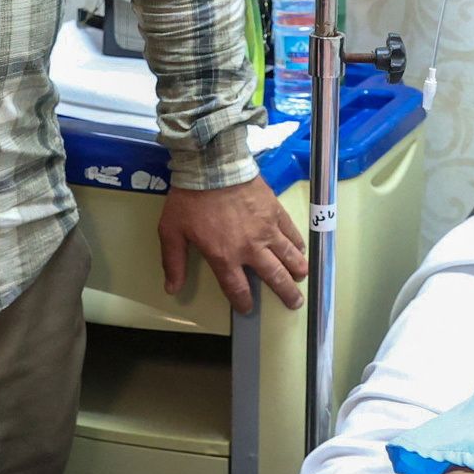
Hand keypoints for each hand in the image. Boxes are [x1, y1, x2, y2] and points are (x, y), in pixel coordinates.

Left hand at [159, 178, 307, 313]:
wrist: (212, 166)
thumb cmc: (190, 199)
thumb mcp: (172, 232)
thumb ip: (173, 262)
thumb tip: (171, 289)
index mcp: (224, 256)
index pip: (237, 288)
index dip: (243, 302)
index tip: (247, 308)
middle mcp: (250, 248)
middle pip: (274, 277)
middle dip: (285, 293)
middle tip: (294, 303)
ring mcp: (266, 229)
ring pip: (288, 256)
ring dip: (297, 270)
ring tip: (302, 279)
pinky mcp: (275, 211)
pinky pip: (291, 232)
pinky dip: (297, 243)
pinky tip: (301, 250)